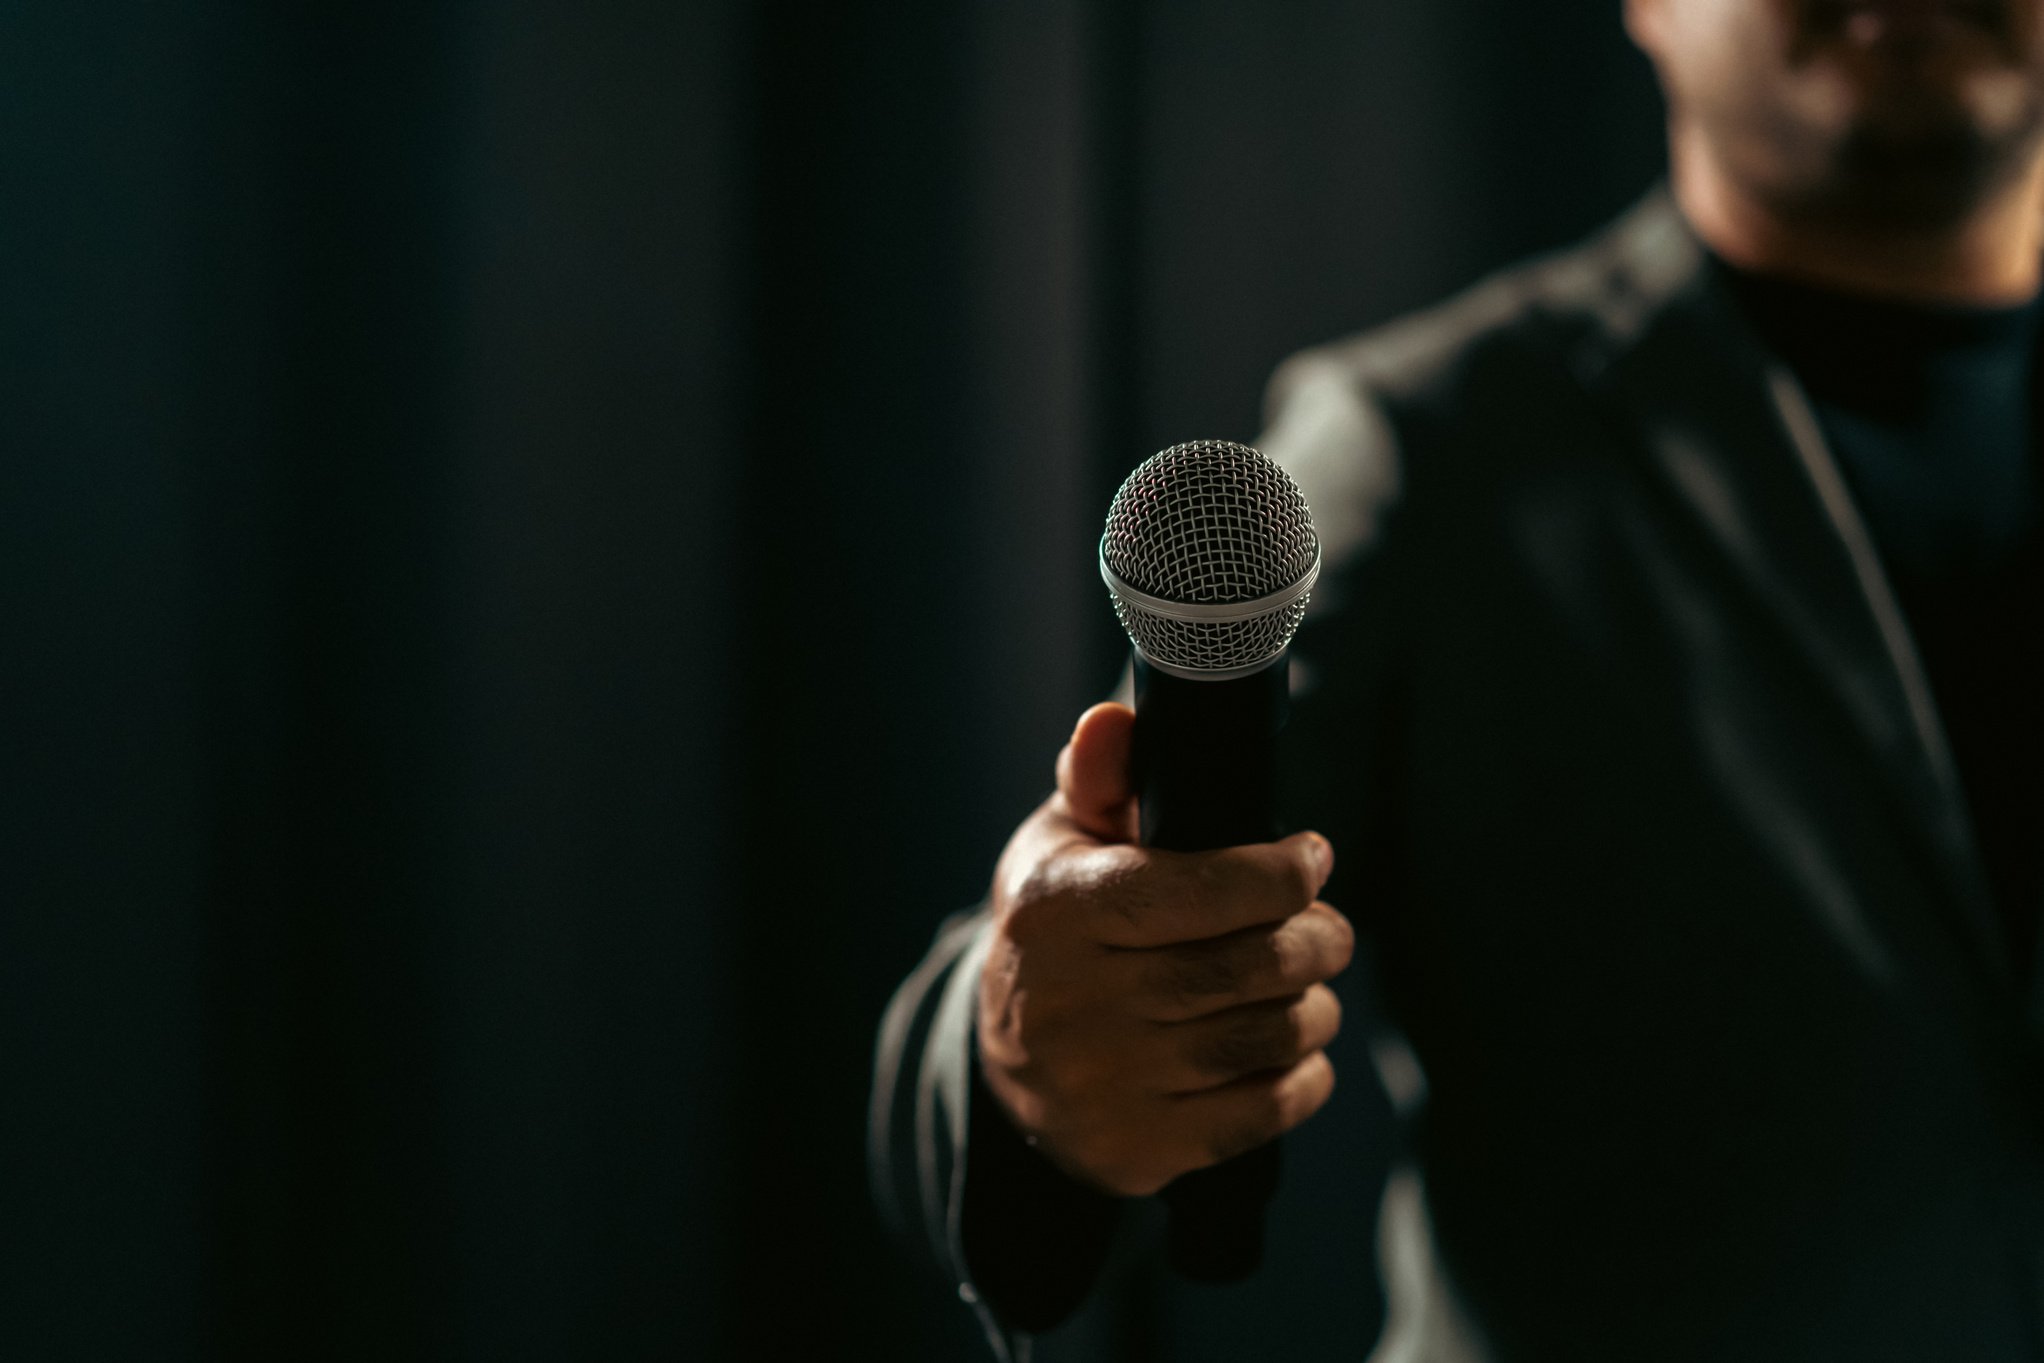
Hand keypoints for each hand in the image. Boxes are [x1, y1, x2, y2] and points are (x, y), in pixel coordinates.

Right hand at [976, 702, 1349, 1197]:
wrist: (1003, 1064)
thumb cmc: (1059, 926)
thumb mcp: (1062, 843)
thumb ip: (1100, 777)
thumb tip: (1114, 721)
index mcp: (1056, 912)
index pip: (1194, 891)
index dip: (1276, 873)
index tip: (1311, 856)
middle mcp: (1071, 1003)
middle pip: (1246, 969)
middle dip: (1317, 939)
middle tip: (1328, 927)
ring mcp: (1102, 1086)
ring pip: (1264, 1039)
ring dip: (1314, 1007)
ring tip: (1309, 984)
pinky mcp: (1135, 1152)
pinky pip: (1262, 1113)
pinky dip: (1303, 1076)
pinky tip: (1297, 1048)